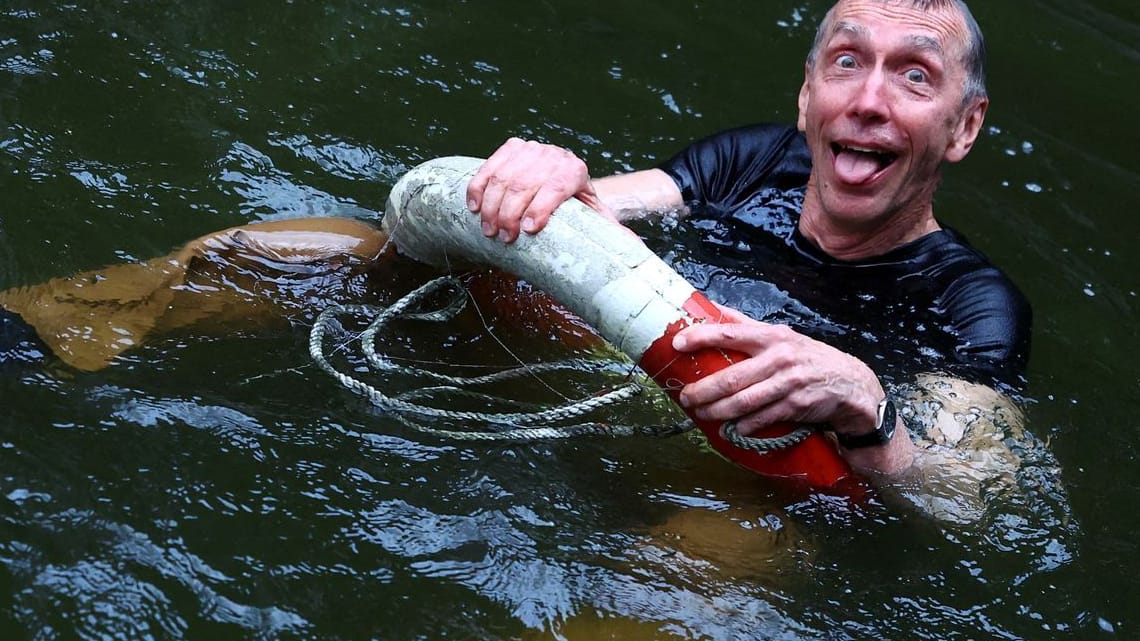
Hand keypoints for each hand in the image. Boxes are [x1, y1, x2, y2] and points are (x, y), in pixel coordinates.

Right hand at [466, 137, 615, 242]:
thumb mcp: (596, 219)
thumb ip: (612, 233)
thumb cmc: (578, 207)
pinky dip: (478, 187)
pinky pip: (490, 166)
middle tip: (503, 238)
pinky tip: (474, 208)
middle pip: (526, 183)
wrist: (564, 181)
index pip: (556, 186)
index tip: (529, 231)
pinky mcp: (512, 147)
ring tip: (488, 230)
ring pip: (505, 176)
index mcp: (576, 170)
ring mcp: (531, 149)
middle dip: (510, 213)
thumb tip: (632, 247)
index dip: (541, 208)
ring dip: (491, 205)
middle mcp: (554, 155)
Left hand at [672, 307, 915, 473]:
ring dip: (717, 411)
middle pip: (731, 377)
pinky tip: (732, 428)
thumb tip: (712, 309)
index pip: (729, 333)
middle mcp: (779, 357)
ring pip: (743, 402)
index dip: (701, 337)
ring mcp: (788, 383)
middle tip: (685, 396)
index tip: (677, 344)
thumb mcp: (781, 336)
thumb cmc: (806, 358)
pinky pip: (762, 419)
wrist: (850, 384)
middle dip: (703, 390)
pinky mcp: (796, 405)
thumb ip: (746, 325)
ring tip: (700, 413)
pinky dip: (744, 425)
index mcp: (771, 336)